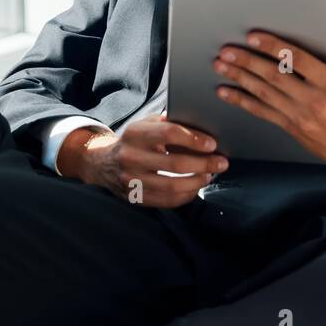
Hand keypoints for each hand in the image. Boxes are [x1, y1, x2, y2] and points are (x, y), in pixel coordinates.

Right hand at [64, 114, 227, 208]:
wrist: (103, 163)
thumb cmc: (134, 141)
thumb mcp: (145, 124)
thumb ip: (168, 124)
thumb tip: (202, 127)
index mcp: (134, 133)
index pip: (168, 134)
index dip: (193, 139)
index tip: (212, 144)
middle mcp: (130, 157)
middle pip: (174, 164)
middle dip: (204, 164)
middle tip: (222, 162)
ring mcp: (131, 180)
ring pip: (172, 186)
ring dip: (197, 182)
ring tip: (210, 175)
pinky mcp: (134, 197)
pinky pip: (166, 201)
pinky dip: (186, 196)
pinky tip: (196, 188)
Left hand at [213, 26, 325, 180]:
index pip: (297, 60)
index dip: (273, 47)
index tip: (254, 36)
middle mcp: (313, 100)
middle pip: (274, 76)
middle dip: (247, 61)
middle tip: (226, 50)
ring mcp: (300, 115)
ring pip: (264, 93)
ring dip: (239, 78)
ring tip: (221, 66)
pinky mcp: (292, 127)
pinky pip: (263, 112)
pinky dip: (242, 101)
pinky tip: (227, 92)